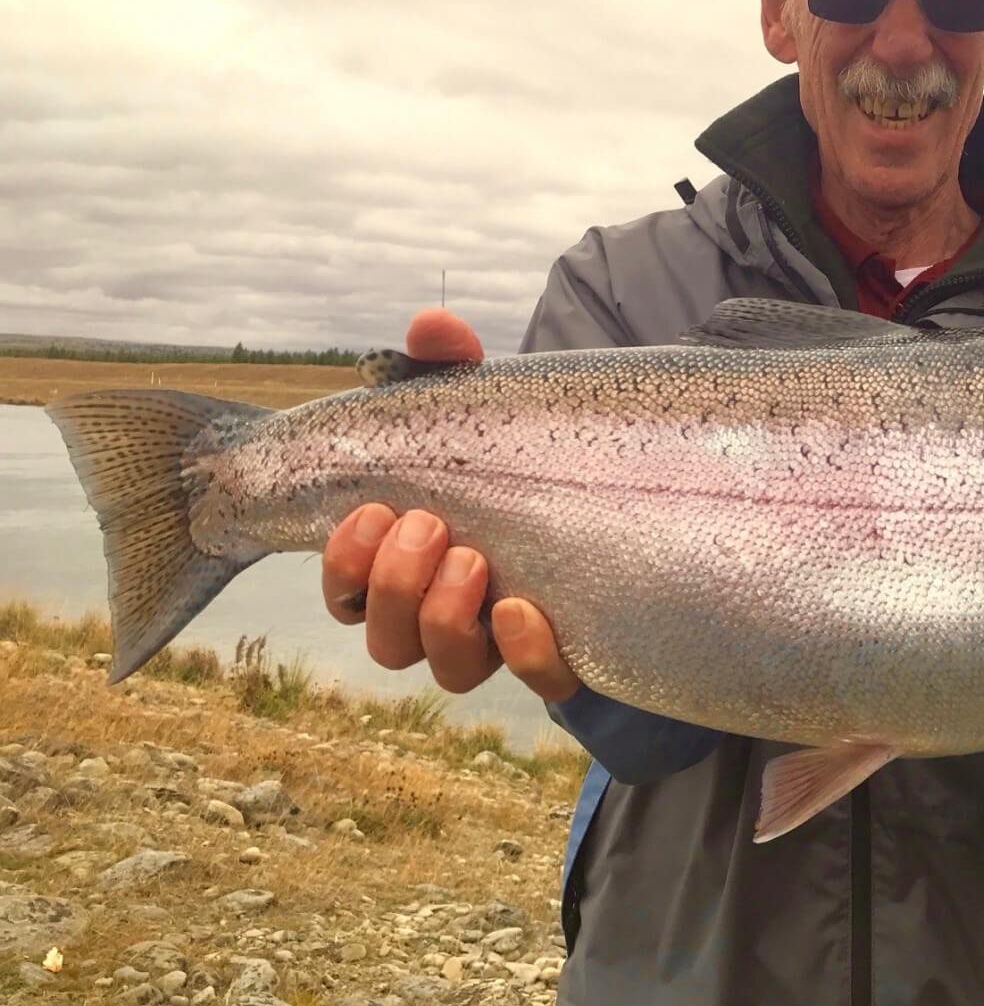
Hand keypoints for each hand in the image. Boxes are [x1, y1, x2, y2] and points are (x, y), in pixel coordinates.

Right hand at [319, 309, 581, 703]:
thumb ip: (451, 369)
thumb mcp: (484, 410)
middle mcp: (444, 615)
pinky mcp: (566, 651)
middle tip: (426, 523)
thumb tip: (434, 325)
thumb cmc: (523, 459)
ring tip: (471, 558)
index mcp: (408, 568)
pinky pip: (539, 679)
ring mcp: (504, 641)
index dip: (344, 567)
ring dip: (443, 619)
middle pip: (388, 641)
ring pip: (448, 669)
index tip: (370, 511)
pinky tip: (524, 609)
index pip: (347, 597)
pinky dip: (524, 654)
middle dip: (393, 586)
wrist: (616, 493)